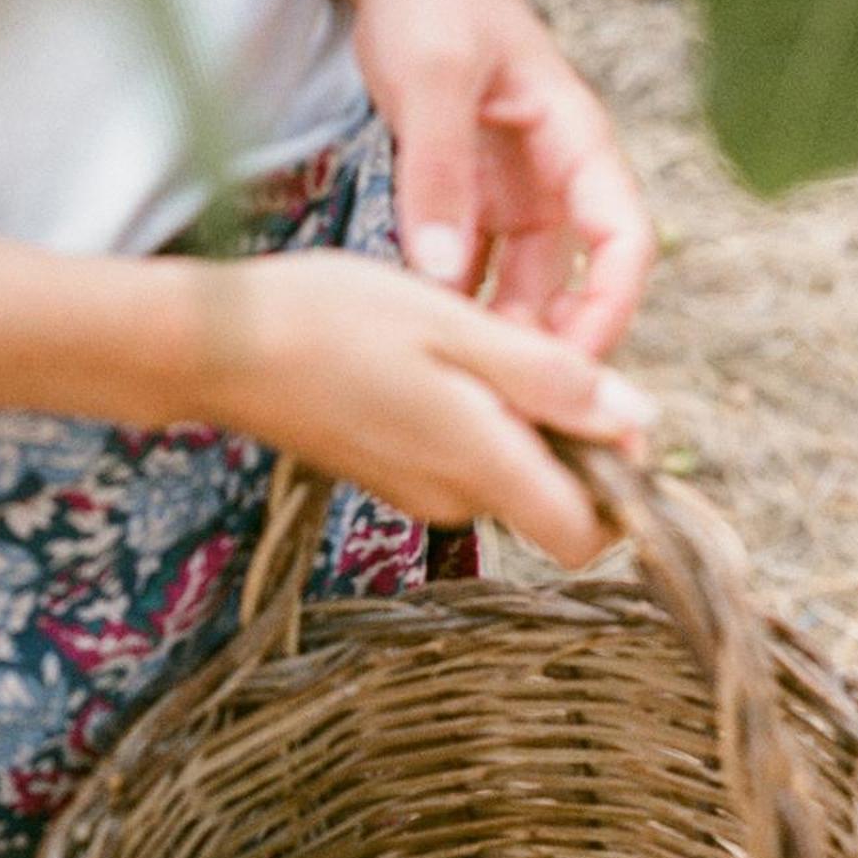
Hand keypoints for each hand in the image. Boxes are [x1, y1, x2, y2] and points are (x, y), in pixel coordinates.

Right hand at [198, 251, 656, 567]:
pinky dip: (472, 419)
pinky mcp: (390, 476)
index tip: (614, 413)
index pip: (586, 537)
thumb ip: (549, 378)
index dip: (622, 488)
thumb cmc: (333, 321)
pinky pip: (463, 460)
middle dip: (570, 441)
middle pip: (553, 503)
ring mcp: (417, 493)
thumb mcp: (454, 326)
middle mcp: (454, 499)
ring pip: (508, 475)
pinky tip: (433, 359)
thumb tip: (638, 419)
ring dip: (517, 421)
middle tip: (535, 353)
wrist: (219, 346)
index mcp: (480, 465)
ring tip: (471, 343)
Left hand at [341, 0, 655, 357]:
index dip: (610, 310)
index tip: (569, 369)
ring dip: (491, 328)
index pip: (624, 241)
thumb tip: (449, 277)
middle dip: (542, 343)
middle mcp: (546, 166)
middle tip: (501, 405)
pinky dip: (447, 295)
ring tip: (458, 386)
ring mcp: (500, 177)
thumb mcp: (431, 74)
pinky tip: (416, 332)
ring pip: (513, 277)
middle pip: (568, 279)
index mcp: (572, 136)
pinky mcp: (454, 182)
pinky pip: (463, 257)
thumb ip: (439, 175)